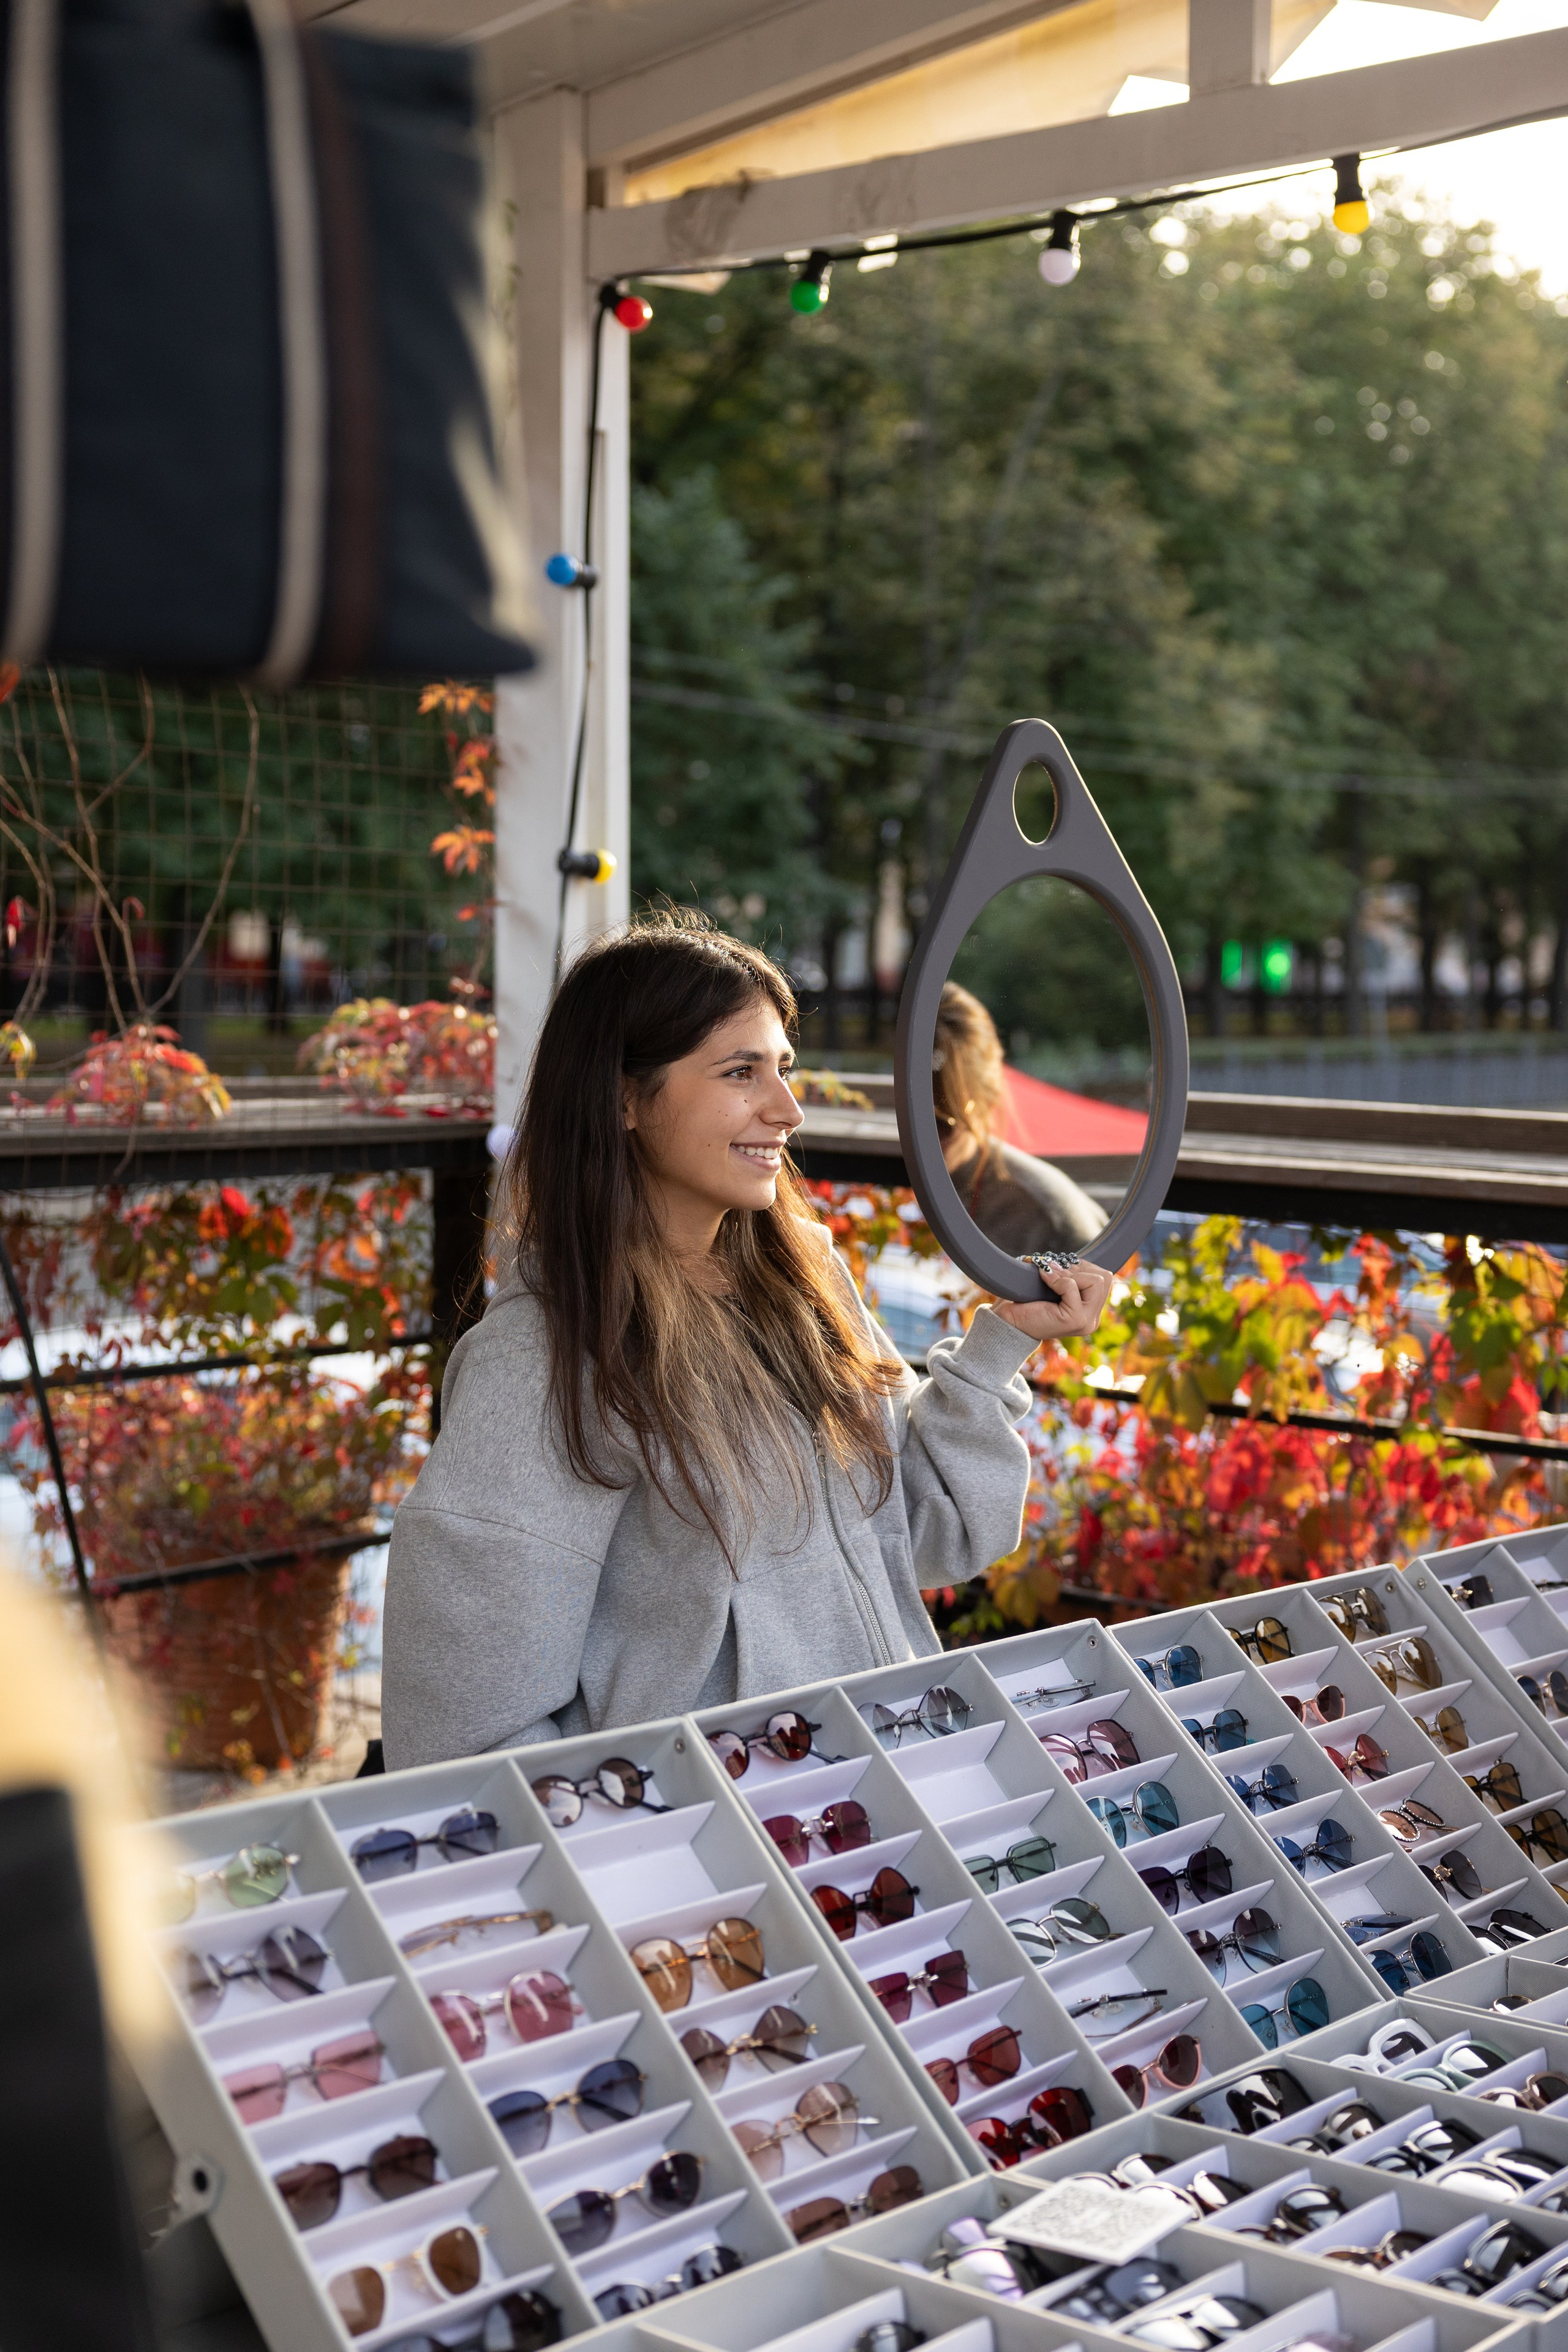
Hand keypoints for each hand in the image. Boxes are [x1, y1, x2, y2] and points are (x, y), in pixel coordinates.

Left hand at [992, 1261, 1112, 1346]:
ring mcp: (1087, 1322)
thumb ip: (1071, 1276)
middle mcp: (1092, 1319)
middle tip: (1054, 1273)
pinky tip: (1044, 1282)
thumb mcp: (1055, 1285)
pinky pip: (1072, 1286)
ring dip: (1069, 1274)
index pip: (1105, 1278)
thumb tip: (1072, 1260)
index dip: (1083, 1268)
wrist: (1008, 1320)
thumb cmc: (1028, 1301)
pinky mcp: (1076, 1320)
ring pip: (1096, 1281)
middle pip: (1105, 1277)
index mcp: (1090, 1311)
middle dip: (1079, 1269)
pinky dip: (1057, 1280)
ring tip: (1050, 1279)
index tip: (1060, 1270)